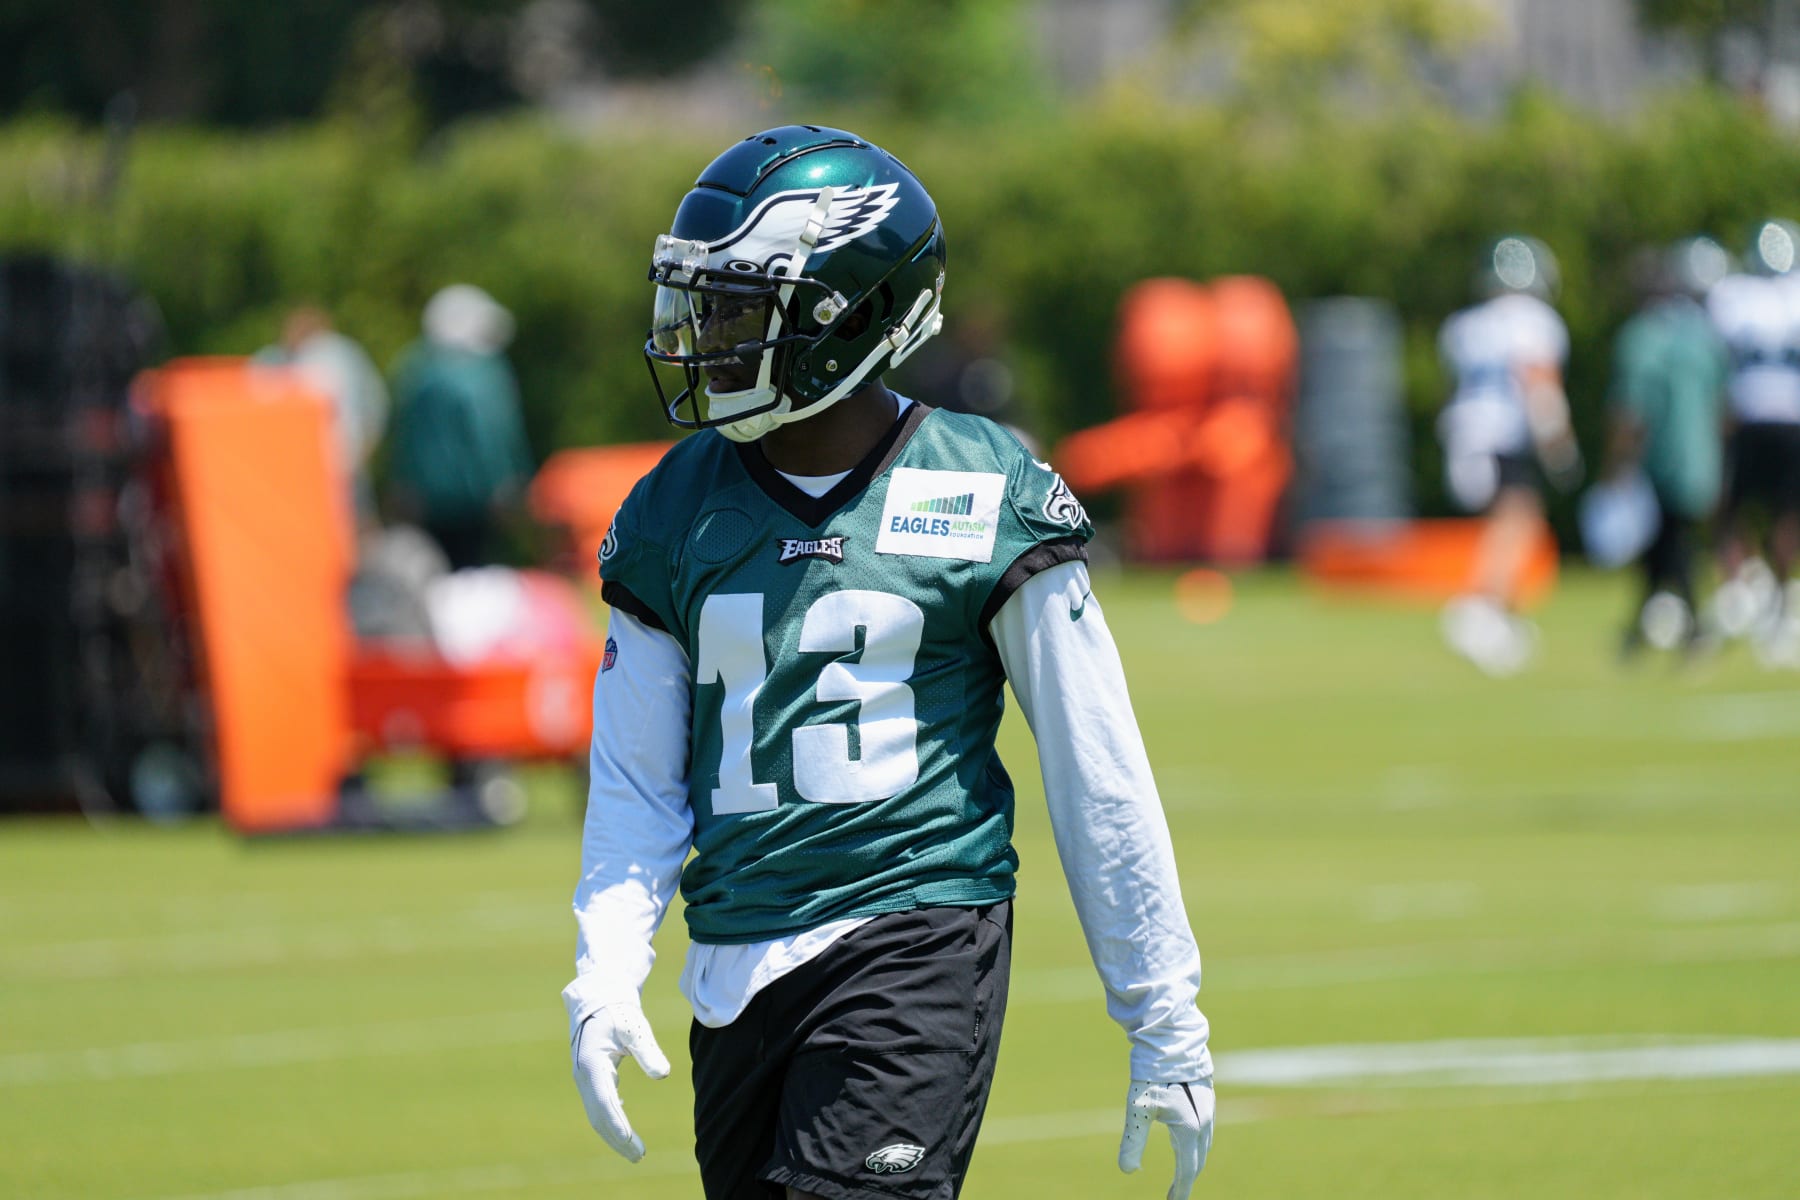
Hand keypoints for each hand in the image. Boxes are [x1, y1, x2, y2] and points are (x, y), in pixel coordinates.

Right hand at [570, 999, 670, 1161]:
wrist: (600, 997)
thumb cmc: (618, 1010)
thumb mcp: (635, 1027)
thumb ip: (648, 1050)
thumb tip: (663, 1074)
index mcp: (592, 1065)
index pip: (605, 1104)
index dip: (618, 1126)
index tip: (632, 1143)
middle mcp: (584, 1075)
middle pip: (599, 1116)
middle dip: (617, 1138)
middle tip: (639, 1156)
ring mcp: (585, 1077)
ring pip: (598, 1114)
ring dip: (614, 1133)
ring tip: (635, 1151)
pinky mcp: (591, 1076)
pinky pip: (599, 1105)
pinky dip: (612, 1119)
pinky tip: (625, 1129)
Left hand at [1118, 1078, 1213, 1198]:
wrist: (1171, 1042)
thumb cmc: (1152, 1075)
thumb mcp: (1137, 1108)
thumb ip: (1133, 1140)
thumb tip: (1126, 1170)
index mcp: (1189, 1129)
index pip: (1187, 1170)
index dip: (1181, 1190)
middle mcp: (1203, 1122)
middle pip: (1197, 1161)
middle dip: (1186, 1179)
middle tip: (1174, 1194)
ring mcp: (1208, 1110)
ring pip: (1203, 1146)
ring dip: (1193, 1162)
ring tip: (1180, 1175)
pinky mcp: (1206, 1099)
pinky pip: (1205, 1131)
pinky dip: (1196, 1145)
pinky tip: (1186, 1143)